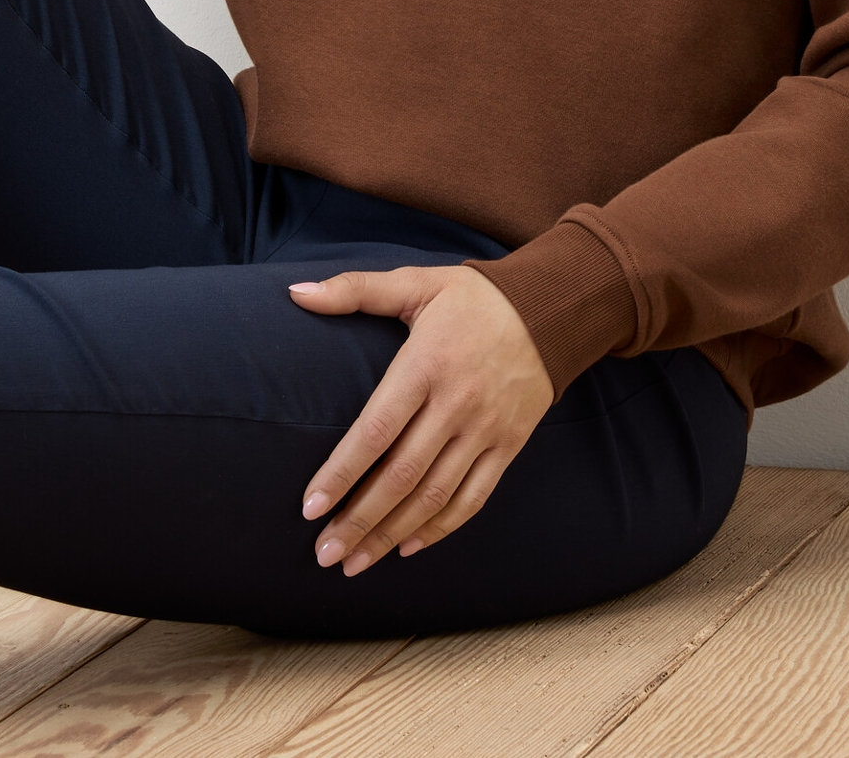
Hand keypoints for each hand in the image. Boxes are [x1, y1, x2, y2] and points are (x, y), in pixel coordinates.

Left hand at [289, 264, 553, 574]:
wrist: (552, 309)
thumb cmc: (473, 297)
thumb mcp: (415, 283)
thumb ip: (354, 290)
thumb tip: (296, 293)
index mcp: (426, 365)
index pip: (377, 430)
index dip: (342, 472)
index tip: (310, 508)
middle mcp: (456, 404)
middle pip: (402, 475)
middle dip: (359, 520)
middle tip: (324, 554)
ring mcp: (486, 429)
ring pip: (435, 495)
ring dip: (391, 533)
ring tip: (355, 564)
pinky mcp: (509, 445)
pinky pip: (474, 497)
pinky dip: (441, 527)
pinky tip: (408, 546)